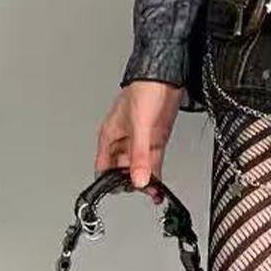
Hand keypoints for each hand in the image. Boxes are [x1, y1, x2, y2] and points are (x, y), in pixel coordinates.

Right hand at [95, 81, 183, 203]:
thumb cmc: (145, 91)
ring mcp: (140, 141)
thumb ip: (139, 156)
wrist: (166, 77)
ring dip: (146, 181)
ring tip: (155, 193)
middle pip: (122, 170)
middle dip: (132, 183)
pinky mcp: (155, 140)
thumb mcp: (140, 127)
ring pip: (139, 168)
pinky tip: (160, 185)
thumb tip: (138, 180)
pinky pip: (153, 163)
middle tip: (144, 191)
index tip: (122, 192)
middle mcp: (123, 141)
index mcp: (110, 136)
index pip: (104, 166)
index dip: (110, 181)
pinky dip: (156, 175)